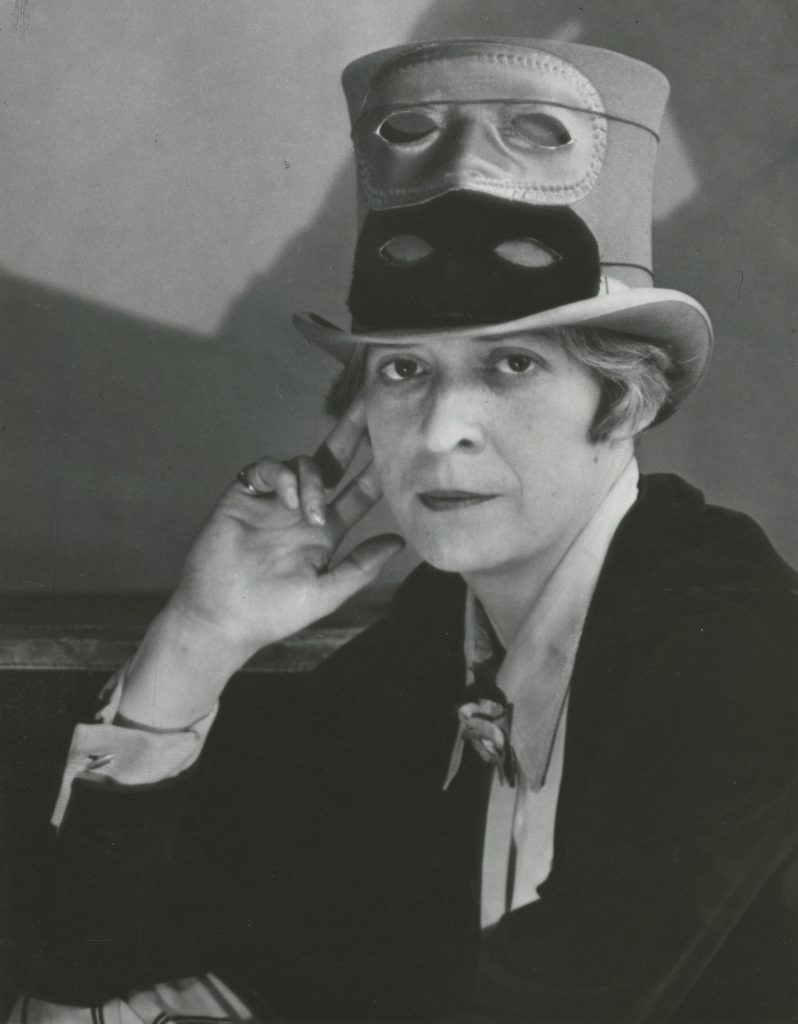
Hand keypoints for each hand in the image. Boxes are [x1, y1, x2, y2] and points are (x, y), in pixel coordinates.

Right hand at [171, 395, 403, 653]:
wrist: (221, 619)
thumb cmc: (273, 613)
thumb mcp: (326, 592)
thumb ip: (361, 566)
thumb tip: (399, 541)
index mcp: (326, 532)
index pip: (359, 492)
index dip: (379, 470)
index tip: (401, 446)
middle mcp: (303, 510)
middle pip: (334, 460)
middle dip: (353, 431)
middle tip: (371, 400)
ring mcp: (274, 501)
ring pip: (303, 463)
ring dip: (312, 481)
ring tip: (308, 514)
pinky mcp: (244, 496)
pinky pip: (268, 467)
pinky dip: (282, 476)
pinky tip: (287, 500)